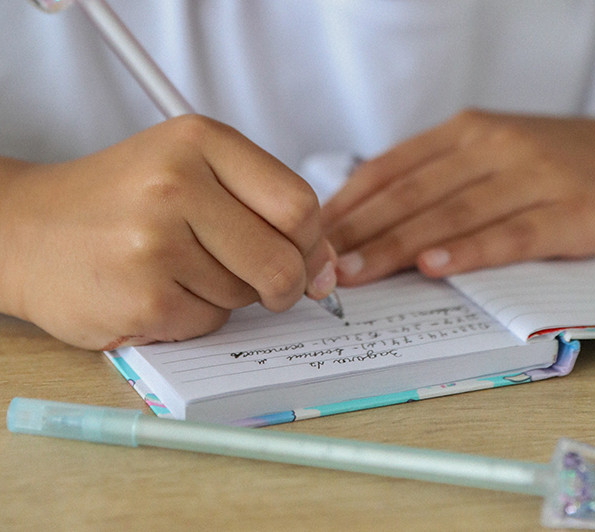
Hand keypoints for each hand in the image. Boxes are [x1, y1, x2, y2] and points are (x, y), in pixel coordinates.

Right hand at [0, 115, 336, 348]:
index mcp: (199, 141)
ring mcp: (155, 243)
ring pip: (246, 295)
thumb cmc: (120, 202)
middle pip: (284, 259)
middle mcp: (177, 185)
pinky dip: (196, 316)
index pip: (299, 204)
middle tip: (262, 283)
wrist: (25, 231)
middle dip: (284, 284)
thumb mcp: (194, 174)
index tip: (302, 256)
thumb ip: (267, 211)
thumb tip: (329, 270)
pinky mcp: (142, 297)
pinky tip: (158, 291)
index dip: (312, 242)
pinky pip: (210, 323)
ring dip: (228, 295)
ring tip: (180, 270)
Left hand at [322, 100, 594, 284]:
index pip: (390, 168)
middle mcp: (493, 146)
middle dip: (358, 232)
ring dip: (396, 246)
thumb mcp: (493, 154)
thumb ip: (439, 179)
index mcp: (466, 131)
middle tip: (318, 264)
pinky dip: (470, 251)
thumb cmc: (558, 164)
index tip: (310, 237)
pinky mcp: (571, 210)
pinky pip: (511, 233)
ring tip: (355, 274)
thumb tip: (372, 219)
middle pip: (411, 193)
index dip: (347, 205)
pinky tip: (435, 267)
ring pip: (451, 213)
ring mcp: (534, 176)